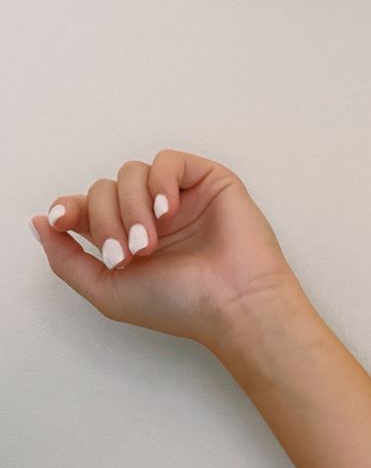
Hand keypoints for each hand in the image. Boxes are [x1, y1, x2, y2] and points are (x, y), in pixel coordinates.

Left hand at [29, 149, 298, 348]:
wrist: (233, 304)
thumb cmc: (182, 306)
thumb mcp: (107, 292)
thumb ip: (67, 261)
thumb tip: (40, 224)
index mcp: (128, 241)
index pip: (86, 208)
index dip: (69, 208)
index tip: (62, 221)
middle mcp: (150, 217)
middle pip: (104, 190)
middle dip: (106, 221)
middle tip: (128, 254)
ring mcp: (178, 198)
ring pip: (131, 174)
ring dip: (132, 208)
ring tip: (150, 242)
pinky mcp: (206, 181)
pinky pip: (167, 161)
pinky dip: (160, 183)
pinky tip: (169, 212)